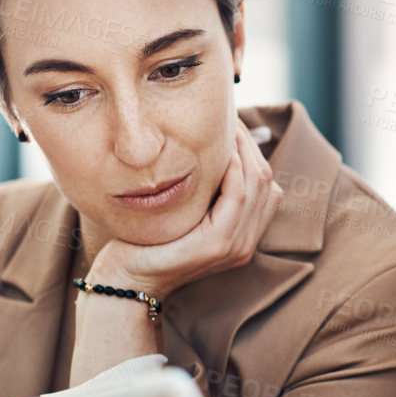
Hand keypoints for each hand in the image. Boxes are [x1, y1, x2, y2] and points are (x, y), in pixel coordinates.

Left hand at [90, 120, 282, 298]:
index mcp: (242, 235)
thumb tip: (209, 150)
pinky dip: (234, 168)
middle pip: (267, 180)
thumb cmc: (149, 242)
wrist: (128, 279)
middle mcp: (246, 243)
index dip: (254, 152)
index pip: (267, 186)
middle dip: (251, 144)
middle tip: (230, 117)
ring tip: (227, 126)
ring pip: (259, 184)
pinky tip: (221, 151)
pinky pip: (238, 195)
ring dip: (244, 149)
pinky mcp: (218, 244)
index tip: (234, 125)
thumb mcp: (185, 212)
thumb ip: (205, 192)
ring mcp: (236, 246)